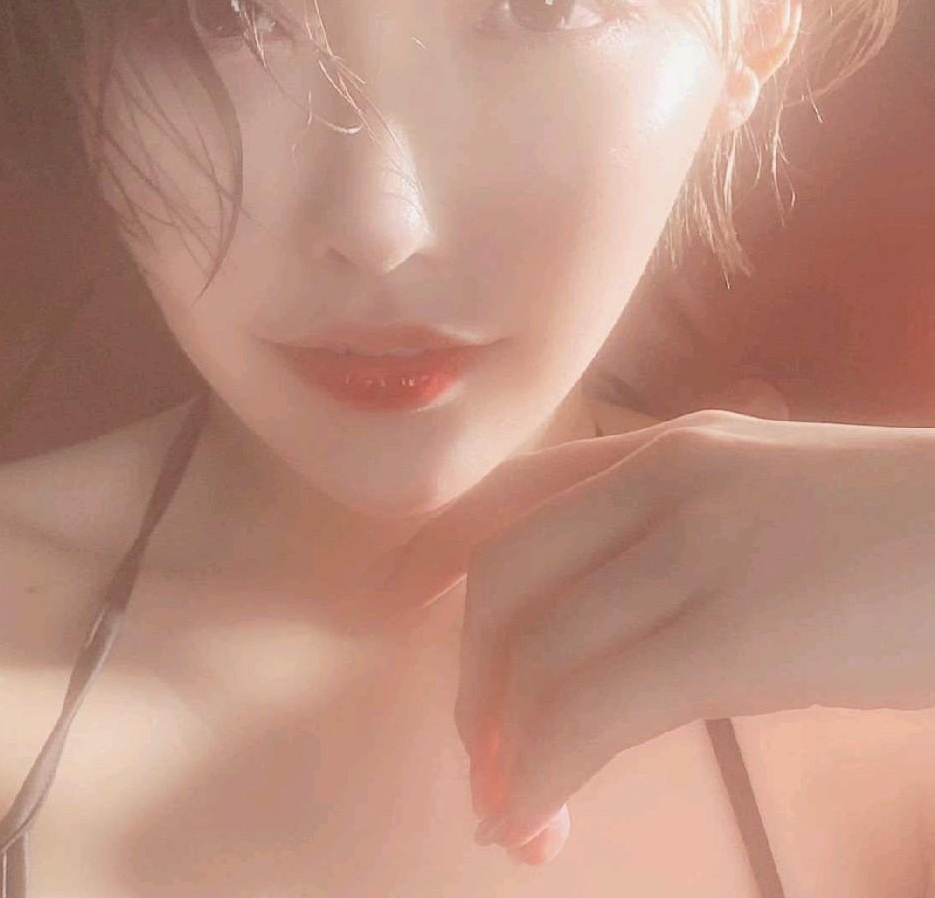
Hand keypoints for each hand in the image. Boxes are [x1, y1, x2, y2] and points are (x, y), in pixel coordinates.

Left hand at [358, 411, 934, 864]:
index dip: (427, 554)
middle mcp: (662, 480)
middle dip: (471, 678)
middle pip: (502, 579)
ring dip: (501, 747)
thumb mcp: (771, 509)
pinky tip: (544, 819)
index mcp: (670, 448)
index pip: (507, 494)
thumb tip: (607, 634)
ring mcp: (696, 547)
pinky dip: (540, 772)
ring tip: (514, 815)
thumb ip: (679, 544)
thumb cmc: (905, 537)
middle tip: (484, 758)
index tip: (385, 610)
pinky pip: (587, 708)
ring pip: (534, 651)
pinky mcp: (736, 629)